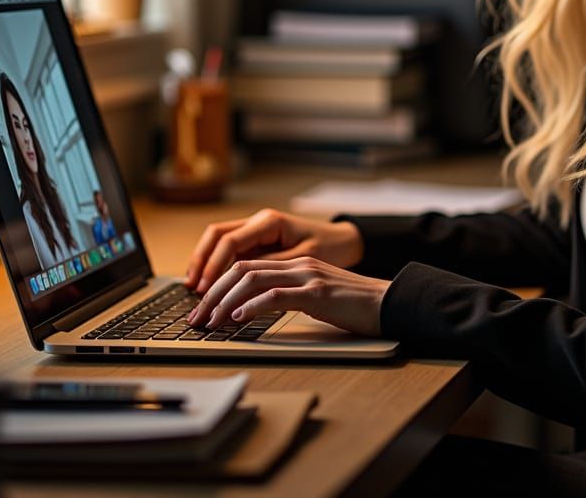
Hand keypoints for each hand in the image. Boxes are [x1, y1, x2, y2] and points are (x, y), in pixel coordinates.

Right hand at [184, 208, 363, 293]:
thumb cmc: (328, 248)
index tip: (205, 288)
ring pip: (219, 241)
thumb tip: (242, 280)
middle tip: (192, 290)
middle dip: (201, 261)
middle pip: (216, 235)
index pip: (230, 241)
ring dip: (205, 263)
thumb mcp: (302, 259)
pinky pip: (229, 250)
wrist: (345, 241)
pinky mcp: (257, 242)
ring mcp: (256, 230)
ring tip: (195, 290)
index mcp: (269, 222)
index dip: (214, 265)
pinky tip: (210, 285)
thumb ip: (271, 267)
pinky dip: (217, 265)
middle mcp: (258, 222)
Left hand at [186, 256, 390, 336]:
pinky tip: (237, 319)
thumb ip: (288, 297)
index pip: (244, 266)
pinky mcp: (317, 293)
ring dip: (224, 302)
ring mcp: (307, 276)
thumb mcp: (314, 297)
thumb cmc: (353, 305)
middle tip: (195, 319)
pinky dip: (251, 307)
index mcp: (295, 263)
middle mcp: (298, 264)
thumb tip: (250, 313)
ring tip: (210, 323)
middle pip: (241, 269)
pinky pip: (276, 295)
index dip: (217, 285)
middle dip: (212, 294)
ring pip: (252, 279)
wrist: (389, 303)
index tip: (201, 309)